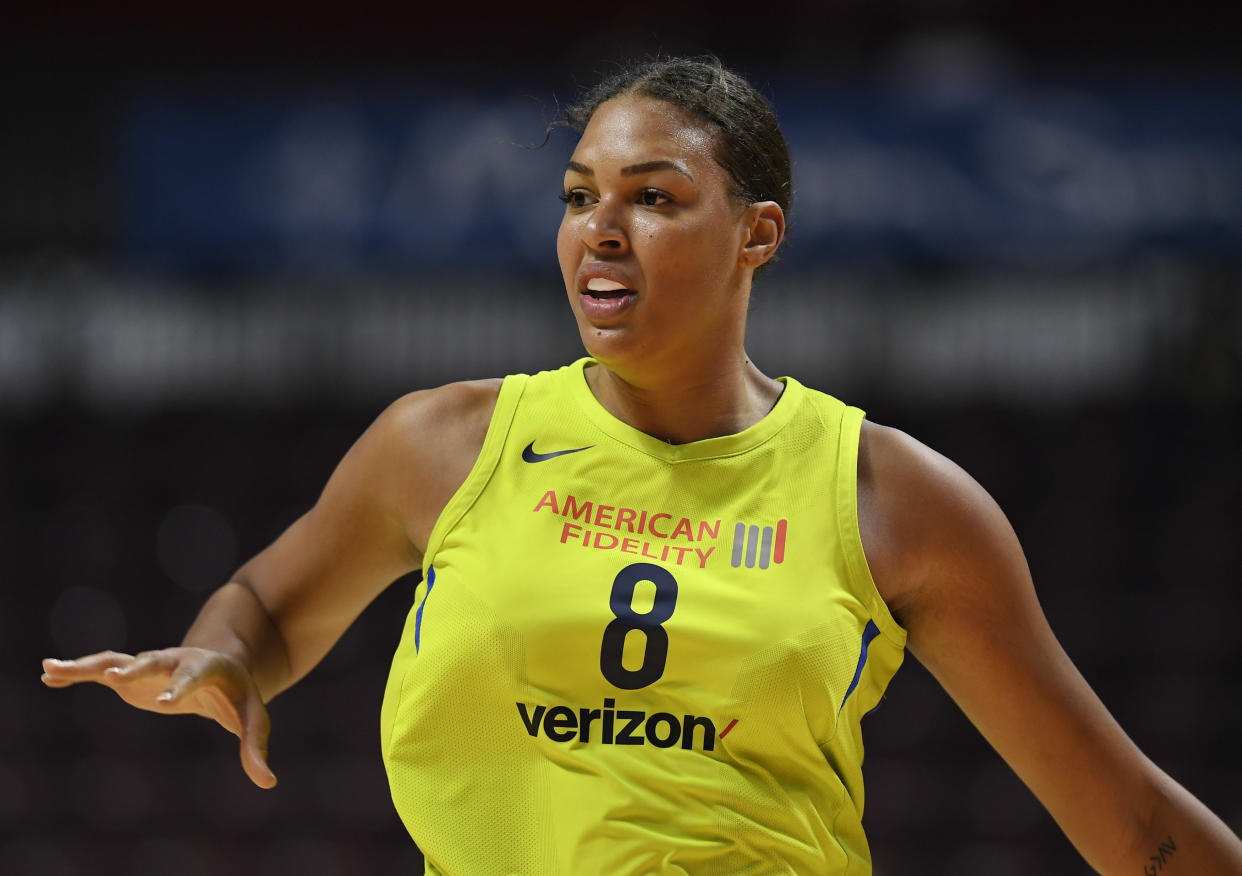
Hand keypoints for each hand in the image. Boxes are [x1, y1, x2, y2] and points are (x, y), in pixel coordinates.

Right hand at [41, 648, 276, 788]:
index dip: (182, 688)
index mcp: (209, 668)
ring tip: (53, 668)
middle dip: (135, 669)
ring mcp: (151, 665)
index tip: (166, 702)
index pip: (195, 676)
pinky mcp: (132, 675)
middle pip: (154, 661)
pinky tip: (49, 676)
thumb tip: (268, 782)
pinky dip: (76, 672)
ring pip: (118, 661)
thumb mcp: (253, 718)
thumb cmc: (238, 696)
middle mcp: (175, 660)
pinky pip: (101, 670)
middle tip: (112, 677)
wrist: (221, 667)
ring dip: (89, 666)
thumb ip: (256, 747)